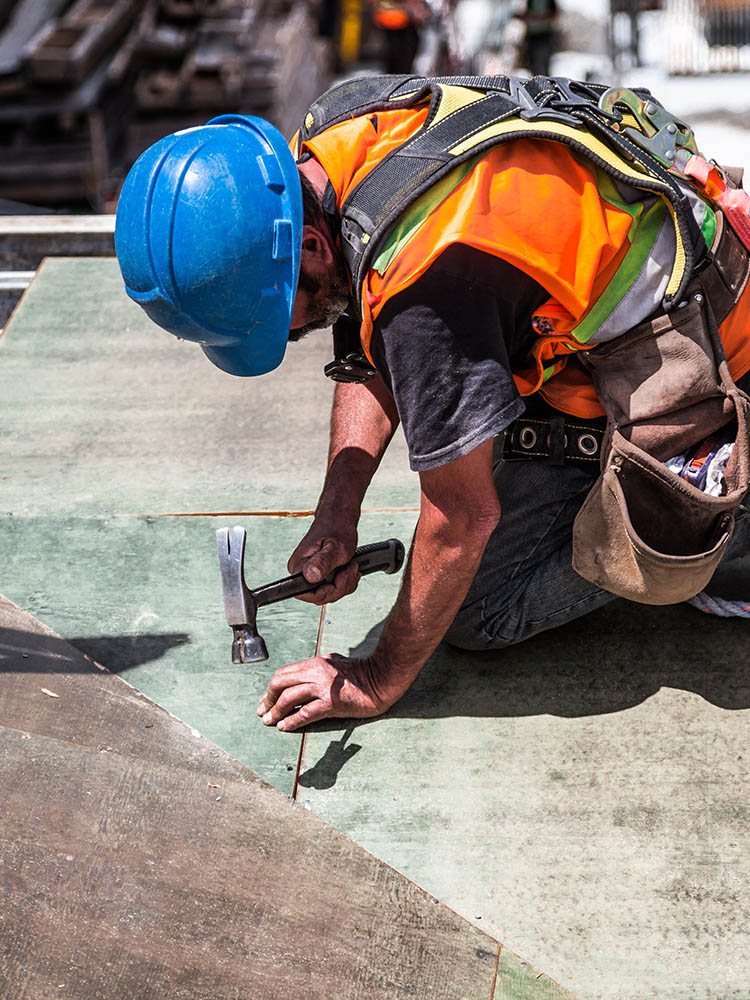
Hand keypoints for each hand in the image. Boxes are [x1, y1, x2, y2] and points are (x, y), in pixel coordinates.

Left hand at [256, 653, 401, 731]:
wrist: (381, 680)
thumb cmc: (361, 673)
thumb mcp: (334, 663)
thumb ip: (317, 669)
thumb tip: (301, 679)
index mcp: (315, 663)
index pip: (284, 674)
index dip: (271, 688)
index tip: (266, 699)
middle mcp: (316, 672)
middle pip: (280, 683)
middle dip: (268, 699)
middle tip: (263, 711)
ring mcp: (323, 687)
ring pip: (288, 698)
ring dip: (276, 712)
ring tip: (269, 721)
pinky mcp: (331, 702)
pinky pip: (305, 713)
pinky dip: (292, 721)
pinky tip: (285, 727)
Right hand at [288, 519, 359, 605]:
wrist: (339, 519)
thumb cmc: (336, 528)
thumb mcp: (335, 547)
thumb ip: (323, 562)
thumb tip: (310, 576)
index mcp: (298, 566)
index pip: (307, 595)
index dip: (327, 592)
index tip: (339, 576)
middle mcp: (300, 572)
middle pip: (320, 597)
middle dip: (340, 587)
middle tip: (350, 568)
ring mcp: (310, 574)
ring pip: (329, 594)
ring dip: (345, 583)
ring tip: (351, 565)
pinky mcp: (319, 575)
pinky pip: (333, 588)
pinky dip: (345, 581)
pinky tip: (350, 568)